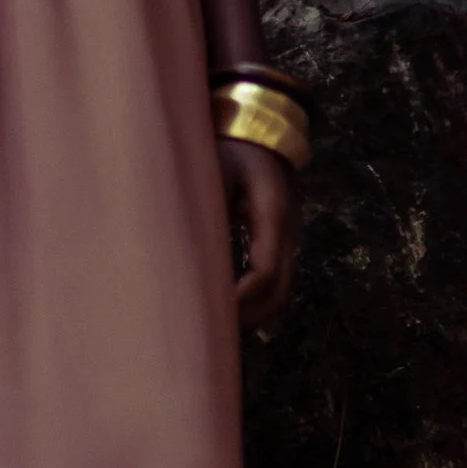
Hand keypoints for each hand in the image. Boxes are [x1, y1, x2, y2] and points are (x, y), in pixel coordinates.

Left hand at [220, 134, 300, 336]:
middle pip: (279, 291)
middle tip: (208, 338)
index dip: (239, 299)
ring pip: (279, 291)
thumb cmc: (226, 146)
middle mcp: (286, 230)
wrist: (255, 128)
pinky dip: (252, 301)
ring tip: (215, 333)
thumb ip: (202, 206)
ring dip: (251, 314)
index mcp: (272, 213)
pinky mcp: (277, 241)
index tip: (208, 313)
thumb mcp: (209, 168)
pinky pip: (272, 281)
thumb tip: (180, 247)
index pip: (264, 272)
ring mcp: (286, 238)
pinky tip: (223, 312)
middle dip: (247, 317)